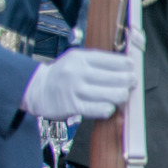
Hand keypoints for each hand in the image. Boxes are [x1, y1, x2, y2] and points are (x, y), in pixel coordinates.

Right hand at [20, 48, 136, 120]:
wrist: (36, 89)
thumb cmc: (62, 75)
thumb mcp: (76, 60)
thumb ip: (97, 62)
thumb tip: (126, 66)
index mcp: (80, 58)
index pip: (112, 60)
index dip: (127, 66)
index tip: (132, 69)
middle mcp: (78, 72)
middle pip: (116, 78)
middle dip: (129, 82)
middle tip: (131, 83)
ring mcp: (76, 90)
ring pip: (112, 95)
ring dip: (122, 96)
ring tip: (122, 96)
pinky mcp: (73, 107)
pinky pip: (100, 109)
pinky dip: (109, 109)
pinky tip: (109, 107)